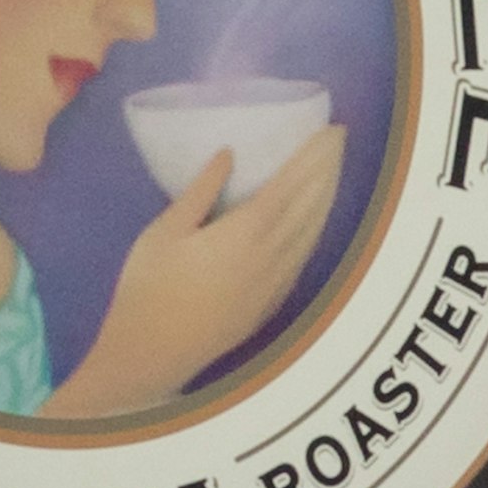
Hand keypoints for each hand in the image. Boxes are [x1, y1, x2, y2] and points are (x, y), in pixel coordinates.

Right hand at [55, 126, 344, 417]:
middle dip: (327, 169)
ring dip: (327, 198)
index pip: (290, 186)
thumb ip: (201, 191)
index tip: (330, 130)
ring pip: (312, 233)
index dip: (313, 156)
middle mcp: (270, 257)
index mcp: (243, 234)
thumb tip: (228, 154)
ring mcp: (274, 284)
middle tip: (340, 138)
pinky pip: (304, 258)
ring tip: (335, 168)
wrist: (151, 357)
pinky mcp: (270, 304)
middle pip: (309, 206)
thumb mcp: (164, 231)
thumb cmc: (147, 289)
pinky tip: (316, 220)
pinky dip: (316, 231)